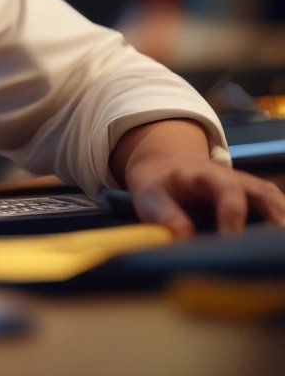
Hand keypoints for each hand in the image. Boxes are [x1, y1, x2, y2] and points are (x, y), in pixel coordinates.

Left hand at [111, 119, 284, 236]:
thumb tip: (184, 237)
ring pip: (273, 200)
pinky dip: (278, 223)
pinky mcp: (254, 199)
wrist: (163, 168)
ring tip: (279, 252)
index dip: (233, 214)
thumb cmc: (157, 187)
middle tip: (275, 248)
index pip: (226, 189)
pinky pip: (276, 208)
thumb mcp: (150, 196)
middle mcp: (230, 177)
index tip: (232, 240)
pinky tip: (276, 247)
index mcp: (202, 175)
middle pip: (262, 192)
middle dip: (274, 217)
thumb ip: (165, 215)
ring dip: (280, 221)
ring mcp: (245, 186)